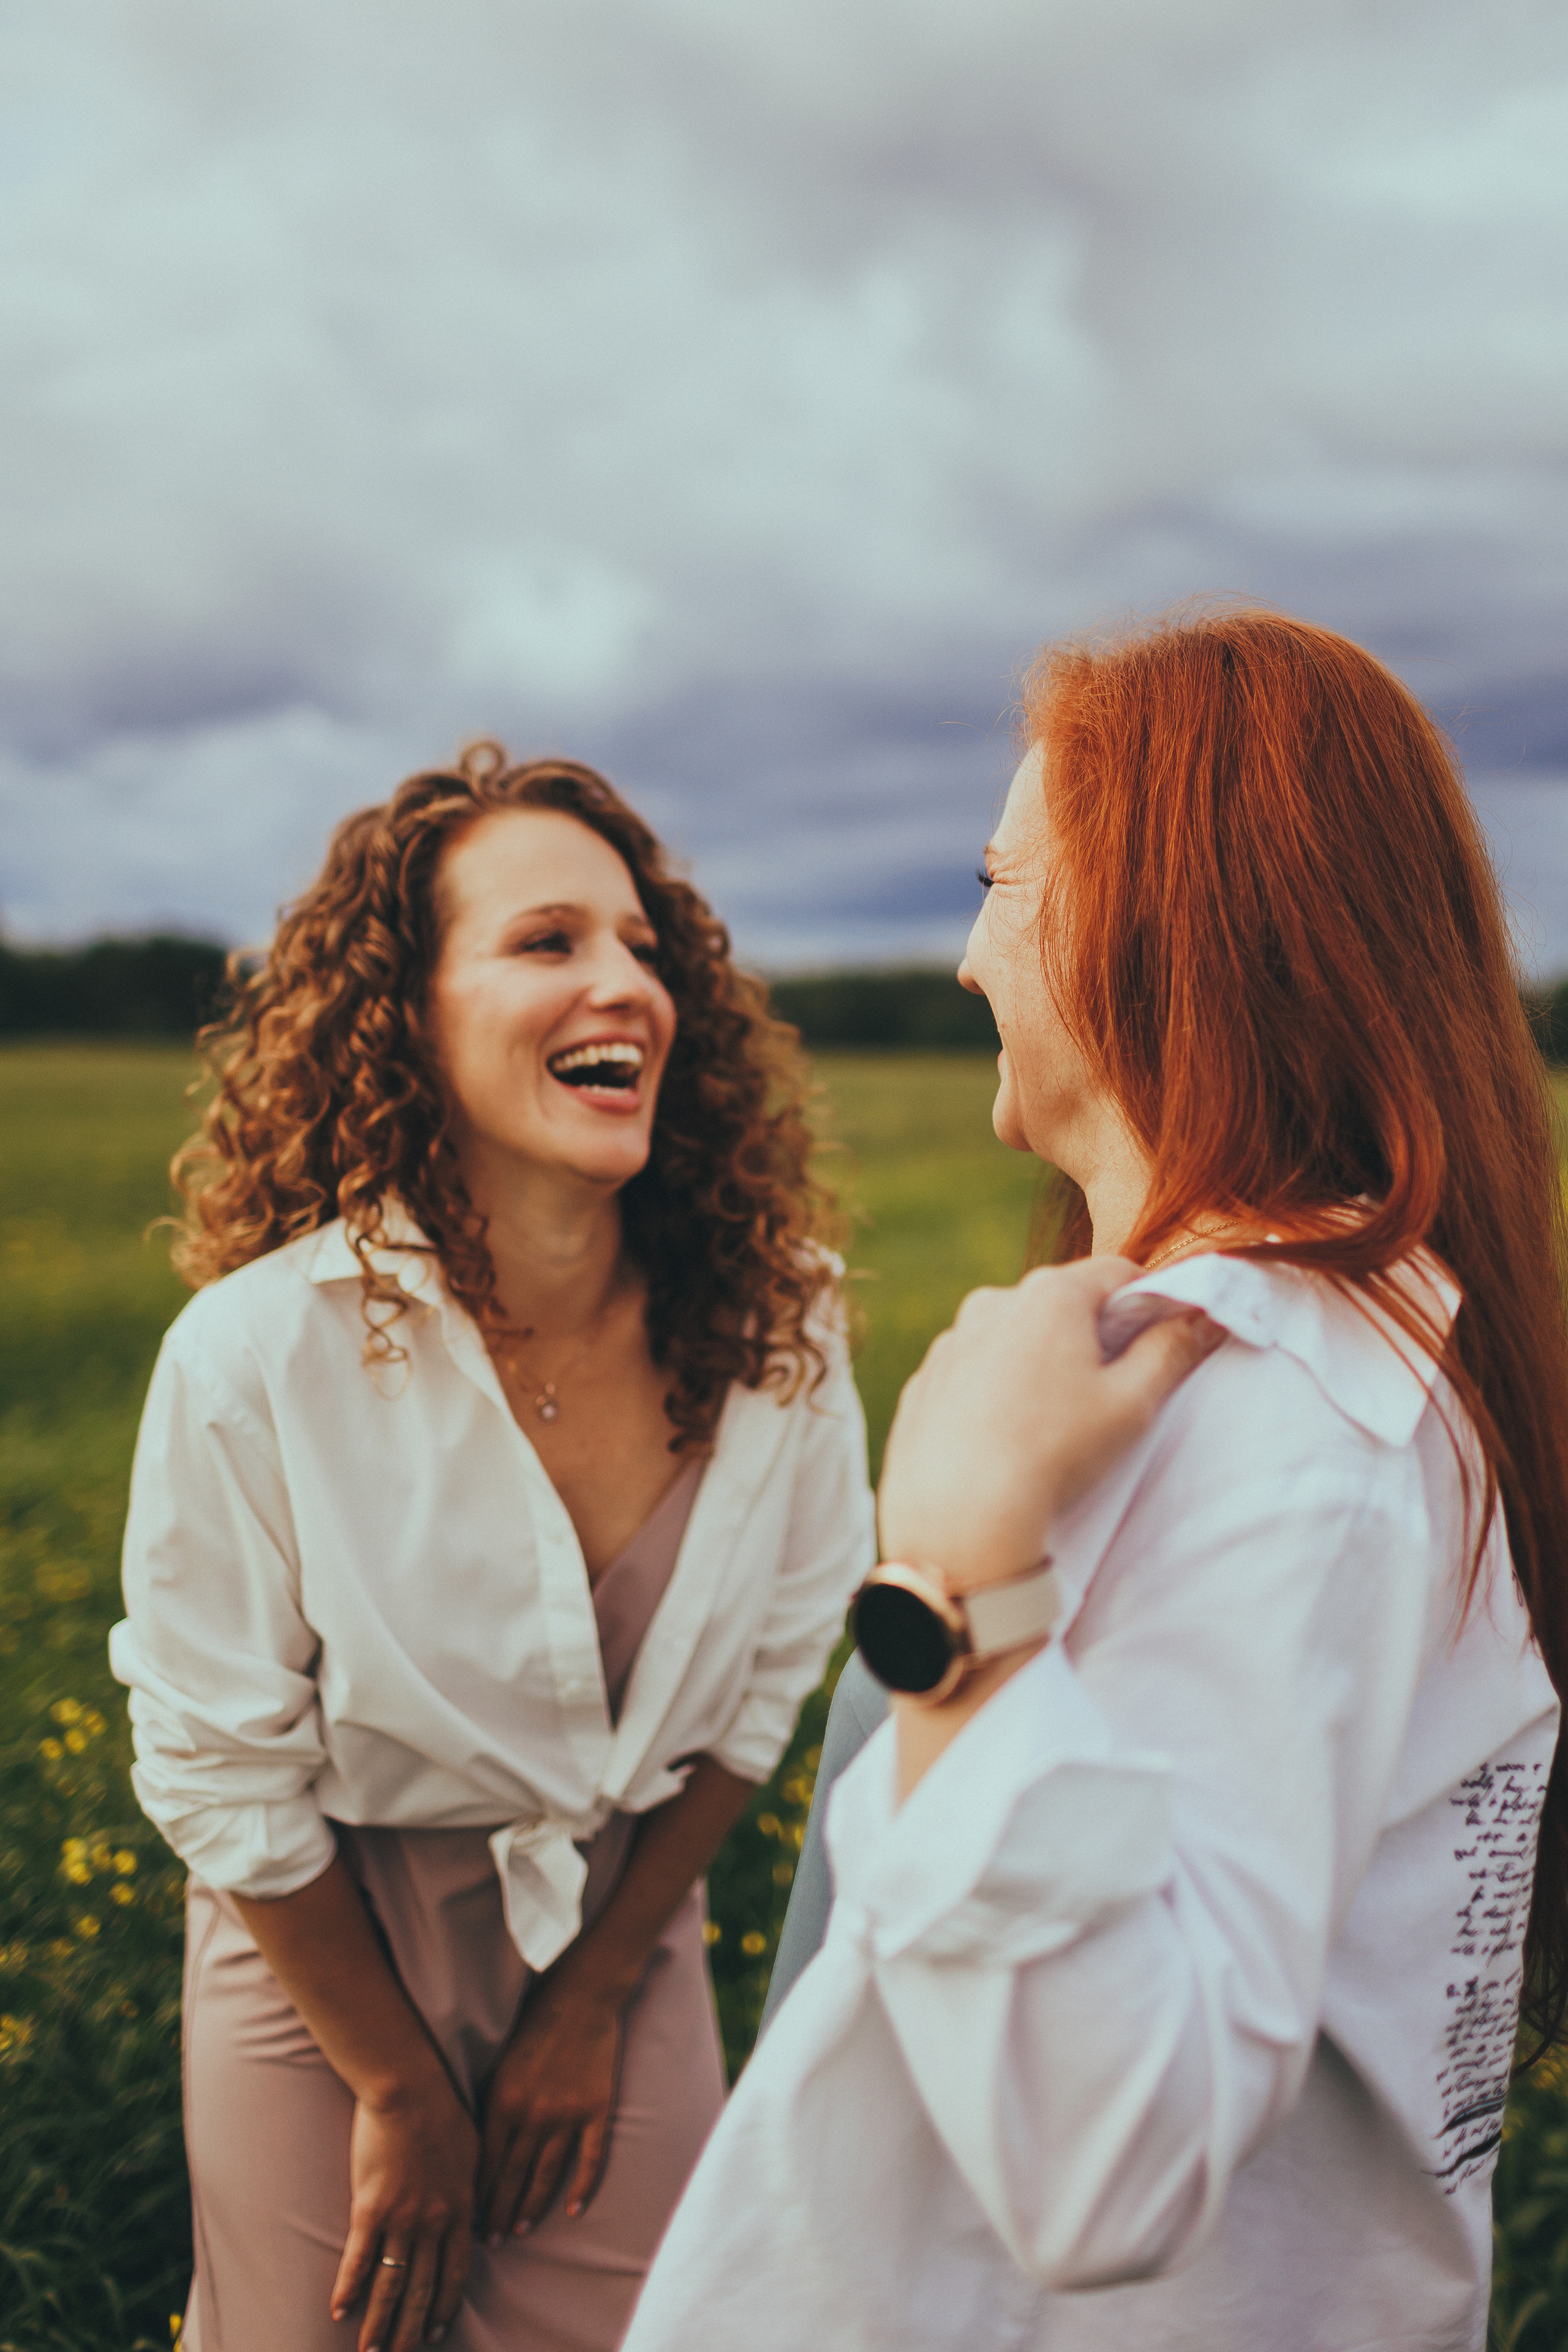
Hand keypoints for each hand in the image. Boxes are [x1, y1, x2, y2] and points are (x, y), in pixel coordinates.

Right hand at [331, 2075, 477, 2351]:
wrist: (410, 2088)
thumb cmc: (443, 2109)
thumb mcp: (472, 2150)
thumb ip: (471, 2186)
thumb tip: (473, 2210)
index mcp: (460, 2209)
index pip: (455, 2271)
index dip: (446, 2305)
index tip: (439, 2331)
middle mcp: (434, 2223)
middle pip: (422, 2288)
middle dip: (411, 2329)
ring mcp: (401, 2219)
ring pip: (391, 2284)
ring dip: (379, 2322)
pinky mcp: (369, 2208)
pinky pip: (358, 2259)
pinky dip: (348, 2289)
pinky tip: (338, 2312)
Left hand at [476, 1970, 624, 2241]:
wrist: (582, 1995)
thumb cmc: (535, 2022)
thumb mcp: (500, 2062)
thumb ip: (491, 2104)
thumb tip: (474, 2145)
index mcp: (503, 2103)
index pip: (486, 2164)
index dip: (478, 2195)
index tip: (469, 2220)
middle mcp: (533, 2115)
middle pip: (513, 2176)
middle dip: (498, 2212)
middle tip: (490, 2242)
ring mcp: (568, 2115)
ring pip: (546, 2174)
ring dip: (531, 2207)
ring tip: (519, 2230)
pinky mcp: (597, 2110)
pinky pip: (589, 2158)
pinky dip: (581, 2187)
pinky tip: (573, 2210)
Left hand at [878, 1258, 1222, 1590]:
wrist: (959, 1514)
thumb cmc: (1055, 1453)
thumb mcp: (1132, 1403)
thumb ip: (1171, 1351)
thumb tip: (1197, 1319)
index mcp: (1050, 1294)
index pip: (1117, 1273)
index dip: (1148, 1301)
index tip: (1161, 1338)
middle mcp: (993, 1302)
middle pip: (1061, 1303)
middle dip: (1090, 1334)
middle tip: (1109, 1389)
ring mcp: (950, 1342)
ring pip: (1011, 1338)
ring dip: (1038, 1362)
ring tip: (1052, 1422)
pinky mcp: (923, 1382)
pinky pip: (972, 1373)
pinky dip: (993, 1391)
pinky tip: (1006, 1437)